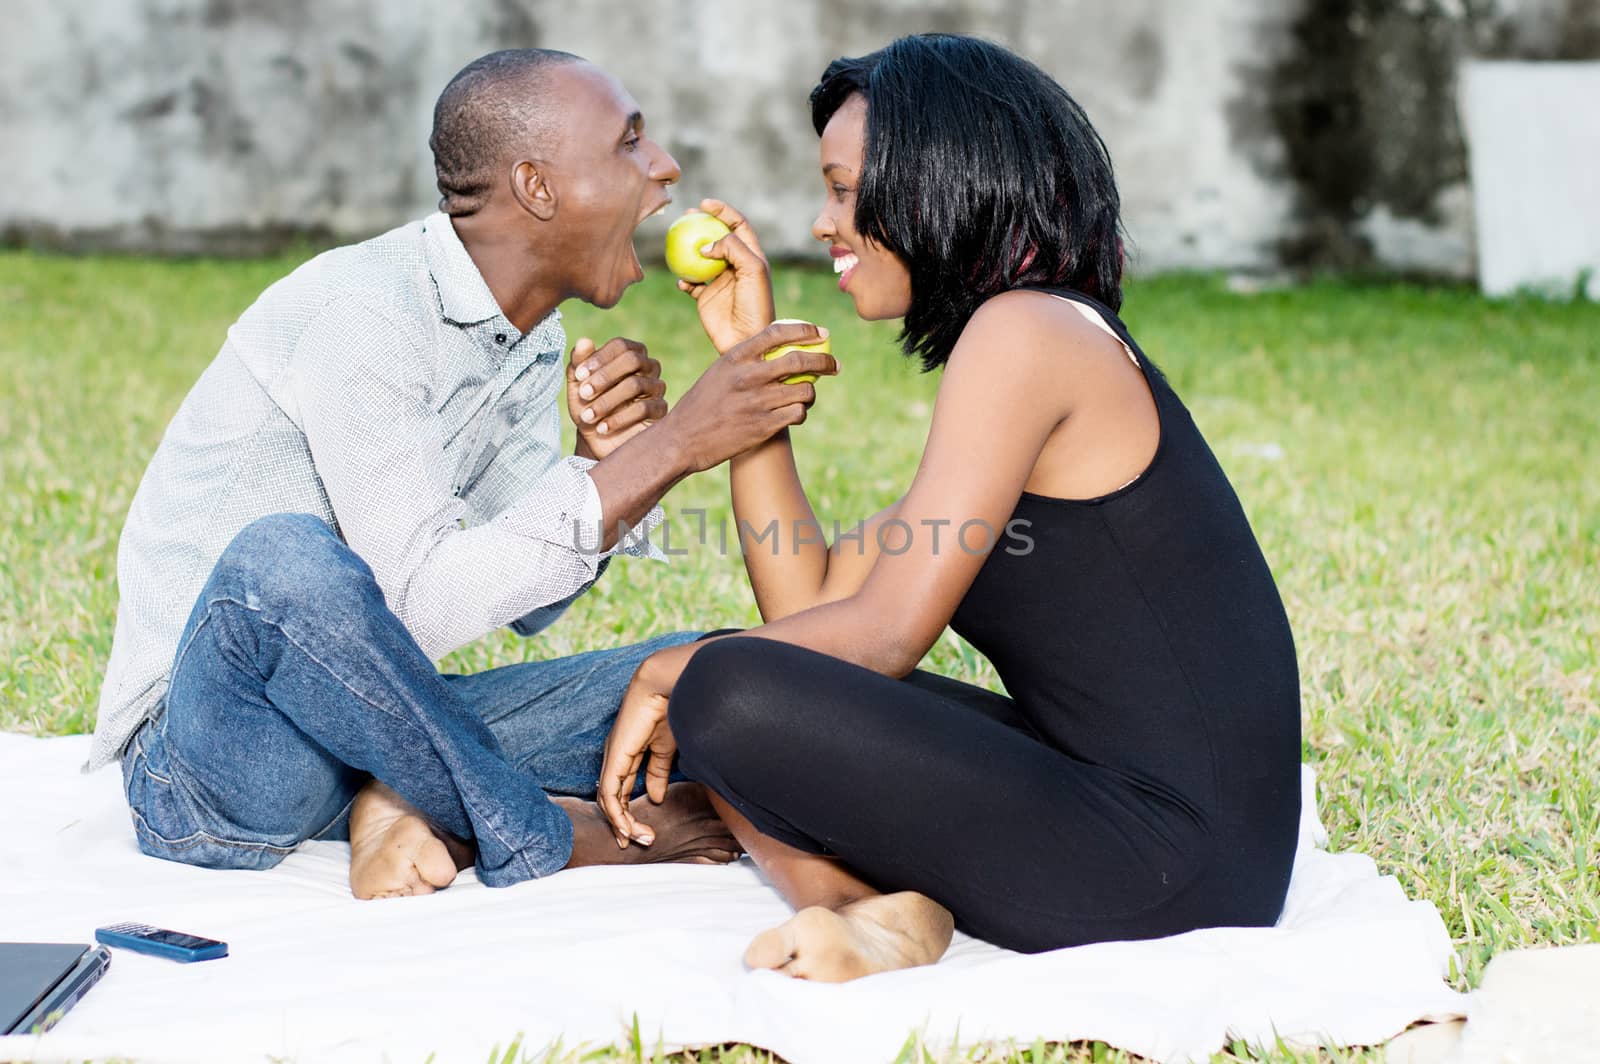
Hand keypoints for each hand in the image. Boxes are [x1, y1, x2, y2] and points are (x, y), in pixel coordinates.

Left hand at [568, 337, 667, 459]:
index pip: (621, 345)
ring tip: (587, 417)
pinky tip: (602, 428)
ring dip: (607, 401)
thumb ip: (578, 363)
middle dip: (605, 376)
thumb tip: (584, 341)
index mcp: (629, 355)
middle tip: (584, 393)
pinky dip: (618, 418)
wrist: (597, 441)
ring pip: (636, 385)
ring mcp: (657, 388)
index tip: (579, 375)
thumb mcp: (578, 386)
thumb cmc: (588, 406)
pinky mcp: (660, 411)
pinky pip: (643, 409)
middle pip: (633, 360)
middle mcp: (648, 367)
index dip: (599, 358)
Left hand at [596, 646, 694, 846]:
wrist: (667, 686)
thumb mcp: (666, 750)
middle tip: (638, 842)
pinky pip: (609, 794)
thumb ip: (659, 773)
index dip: (627, 812)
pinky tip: (628, 827)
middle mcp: (615, 758)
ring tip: (639, 839)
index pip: (620, 790)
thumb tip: (656, 797)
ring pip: (607, 800)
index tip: (642, 832)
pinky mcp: (614, 758)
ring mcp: (612, 758)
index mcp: (627, 754)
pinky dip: (617, 814)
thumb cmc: (670, 710)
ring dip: (622, 824)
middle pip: (610, 799)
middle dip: (623, 824)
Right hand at [659, 320, 838, 472]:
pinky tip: (793, 413)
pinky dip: (800, 412)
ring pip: (804, 390)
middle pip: (800, 361)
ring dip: (811, 393)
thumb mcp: (719, 372)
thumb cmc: (702, 404)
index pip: (777, 333)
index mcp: (735, 357)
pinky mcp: (763, 426)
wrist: (683, 439)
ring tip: (805, 395)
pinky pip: (798, 413)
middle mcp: (748, 376)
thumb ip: (746, 361)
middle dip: (825, 361)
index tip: (820, 333)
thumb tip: (781, 352)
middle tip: (834, 365)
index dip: (805, 330)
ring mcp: (757, 402)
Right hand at [677, 199, 775, 354]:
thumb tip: (707, 244)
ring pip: (699, 258)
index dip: (723, 211)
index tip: (705, 204)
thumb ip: (732, 248)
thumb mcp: (753, 270)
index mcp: (751, 256)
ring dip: (687, 249)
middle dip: (701, 223)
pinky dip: (683, 278)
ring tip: (676, 243)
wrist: (746, 339)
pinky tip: (682, 281)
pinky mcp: (705, 297)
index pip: (737, 225)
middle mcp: (735, 266)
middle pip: (716, 237)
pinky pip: (689, 282)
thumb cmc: (755, 304)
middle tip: (686, 216)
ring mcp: (719, 281)